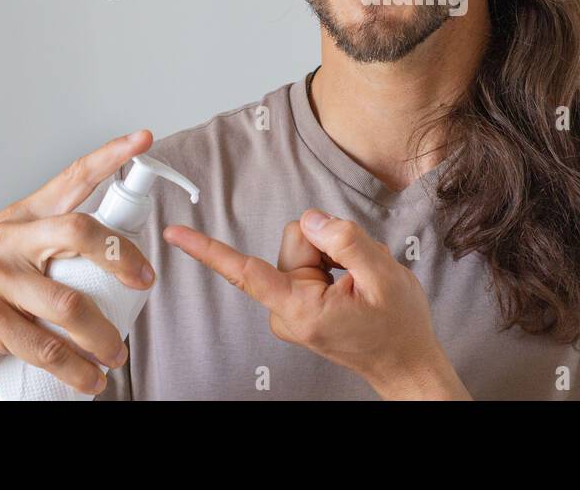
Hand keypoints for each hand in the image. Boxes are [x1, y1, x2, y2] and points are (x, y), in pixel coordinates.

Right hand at [0, 130, 156, 399]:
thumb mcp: (13, 259)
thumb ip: (56, 249)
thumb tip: (125, 258)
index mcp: (22, 218)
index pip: (72, 177)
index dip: (110, 156)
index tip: (143, 139)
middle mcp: (8, 238)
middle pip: (80, 231)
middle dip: (122, 257)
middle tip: (146, 283)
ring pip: (71, 303)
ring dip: (103, 336)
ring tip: (115, 354)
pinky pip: (48, 346)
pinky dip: (76, 368)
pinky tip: (89, 378)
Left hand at [163, 209, 470, 399]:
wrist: (405, 361)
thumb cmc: (397, 328)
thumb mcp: (383, 277)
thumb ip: (346, 241)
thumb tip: (312, 218)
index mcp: (301, 309)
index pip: (245, 272)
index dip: (208, 250)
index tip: (174, 235)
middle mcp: (286, 308)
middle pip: (295, 240)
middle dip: (329, 244)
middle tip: (358, 273)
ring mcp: (291, 304)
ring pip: (305, 246)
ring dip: (335, 254)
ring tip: (358, 282)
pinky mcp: (298, 298)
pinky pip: (312, 258)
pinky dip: (334, 262)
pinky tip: (351, 284)